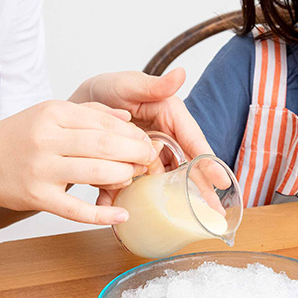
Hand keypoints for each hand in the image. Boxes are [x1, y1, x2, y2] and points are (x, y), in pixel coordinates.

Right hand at [0, 100, 156, 224]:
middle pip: (105, 145)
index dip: (131, 133)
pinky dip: (103, 215)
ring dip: (124, 177)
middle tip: (148, 159)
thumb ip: (88, 112)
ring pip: (96, 174)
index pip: (103, 121)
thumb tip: (126, 117)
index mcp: (52, 112)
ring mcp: (41, 170)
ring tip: (134, 178)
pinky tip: (122, 214)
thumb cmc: (15, 139)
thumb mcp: (47, 113)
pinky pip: (77, 210)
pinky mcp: (38, 198)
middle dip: (135, 153)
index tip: (145, 141)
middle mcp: (46, 139)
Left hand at [73, 69, 214, 206]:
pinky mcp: (132, 168)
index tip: (221, 180)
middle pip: (187, 167)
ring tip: (180, 223)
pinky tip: (127, 215)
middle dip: (200, 191)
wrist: (76, 108)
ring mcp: (149, 155)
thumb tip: (180, 74)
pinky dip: (130, 199)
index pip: (194, 141)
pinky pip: (137, 186)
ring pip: (164, 182)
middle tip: (214, 214)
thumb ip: (154, 84)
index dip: (208, 162)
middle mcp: (165, 138)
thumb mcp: (128, 84)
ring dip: (169, 202)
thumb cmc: (107, 89)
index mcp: (171, 116)